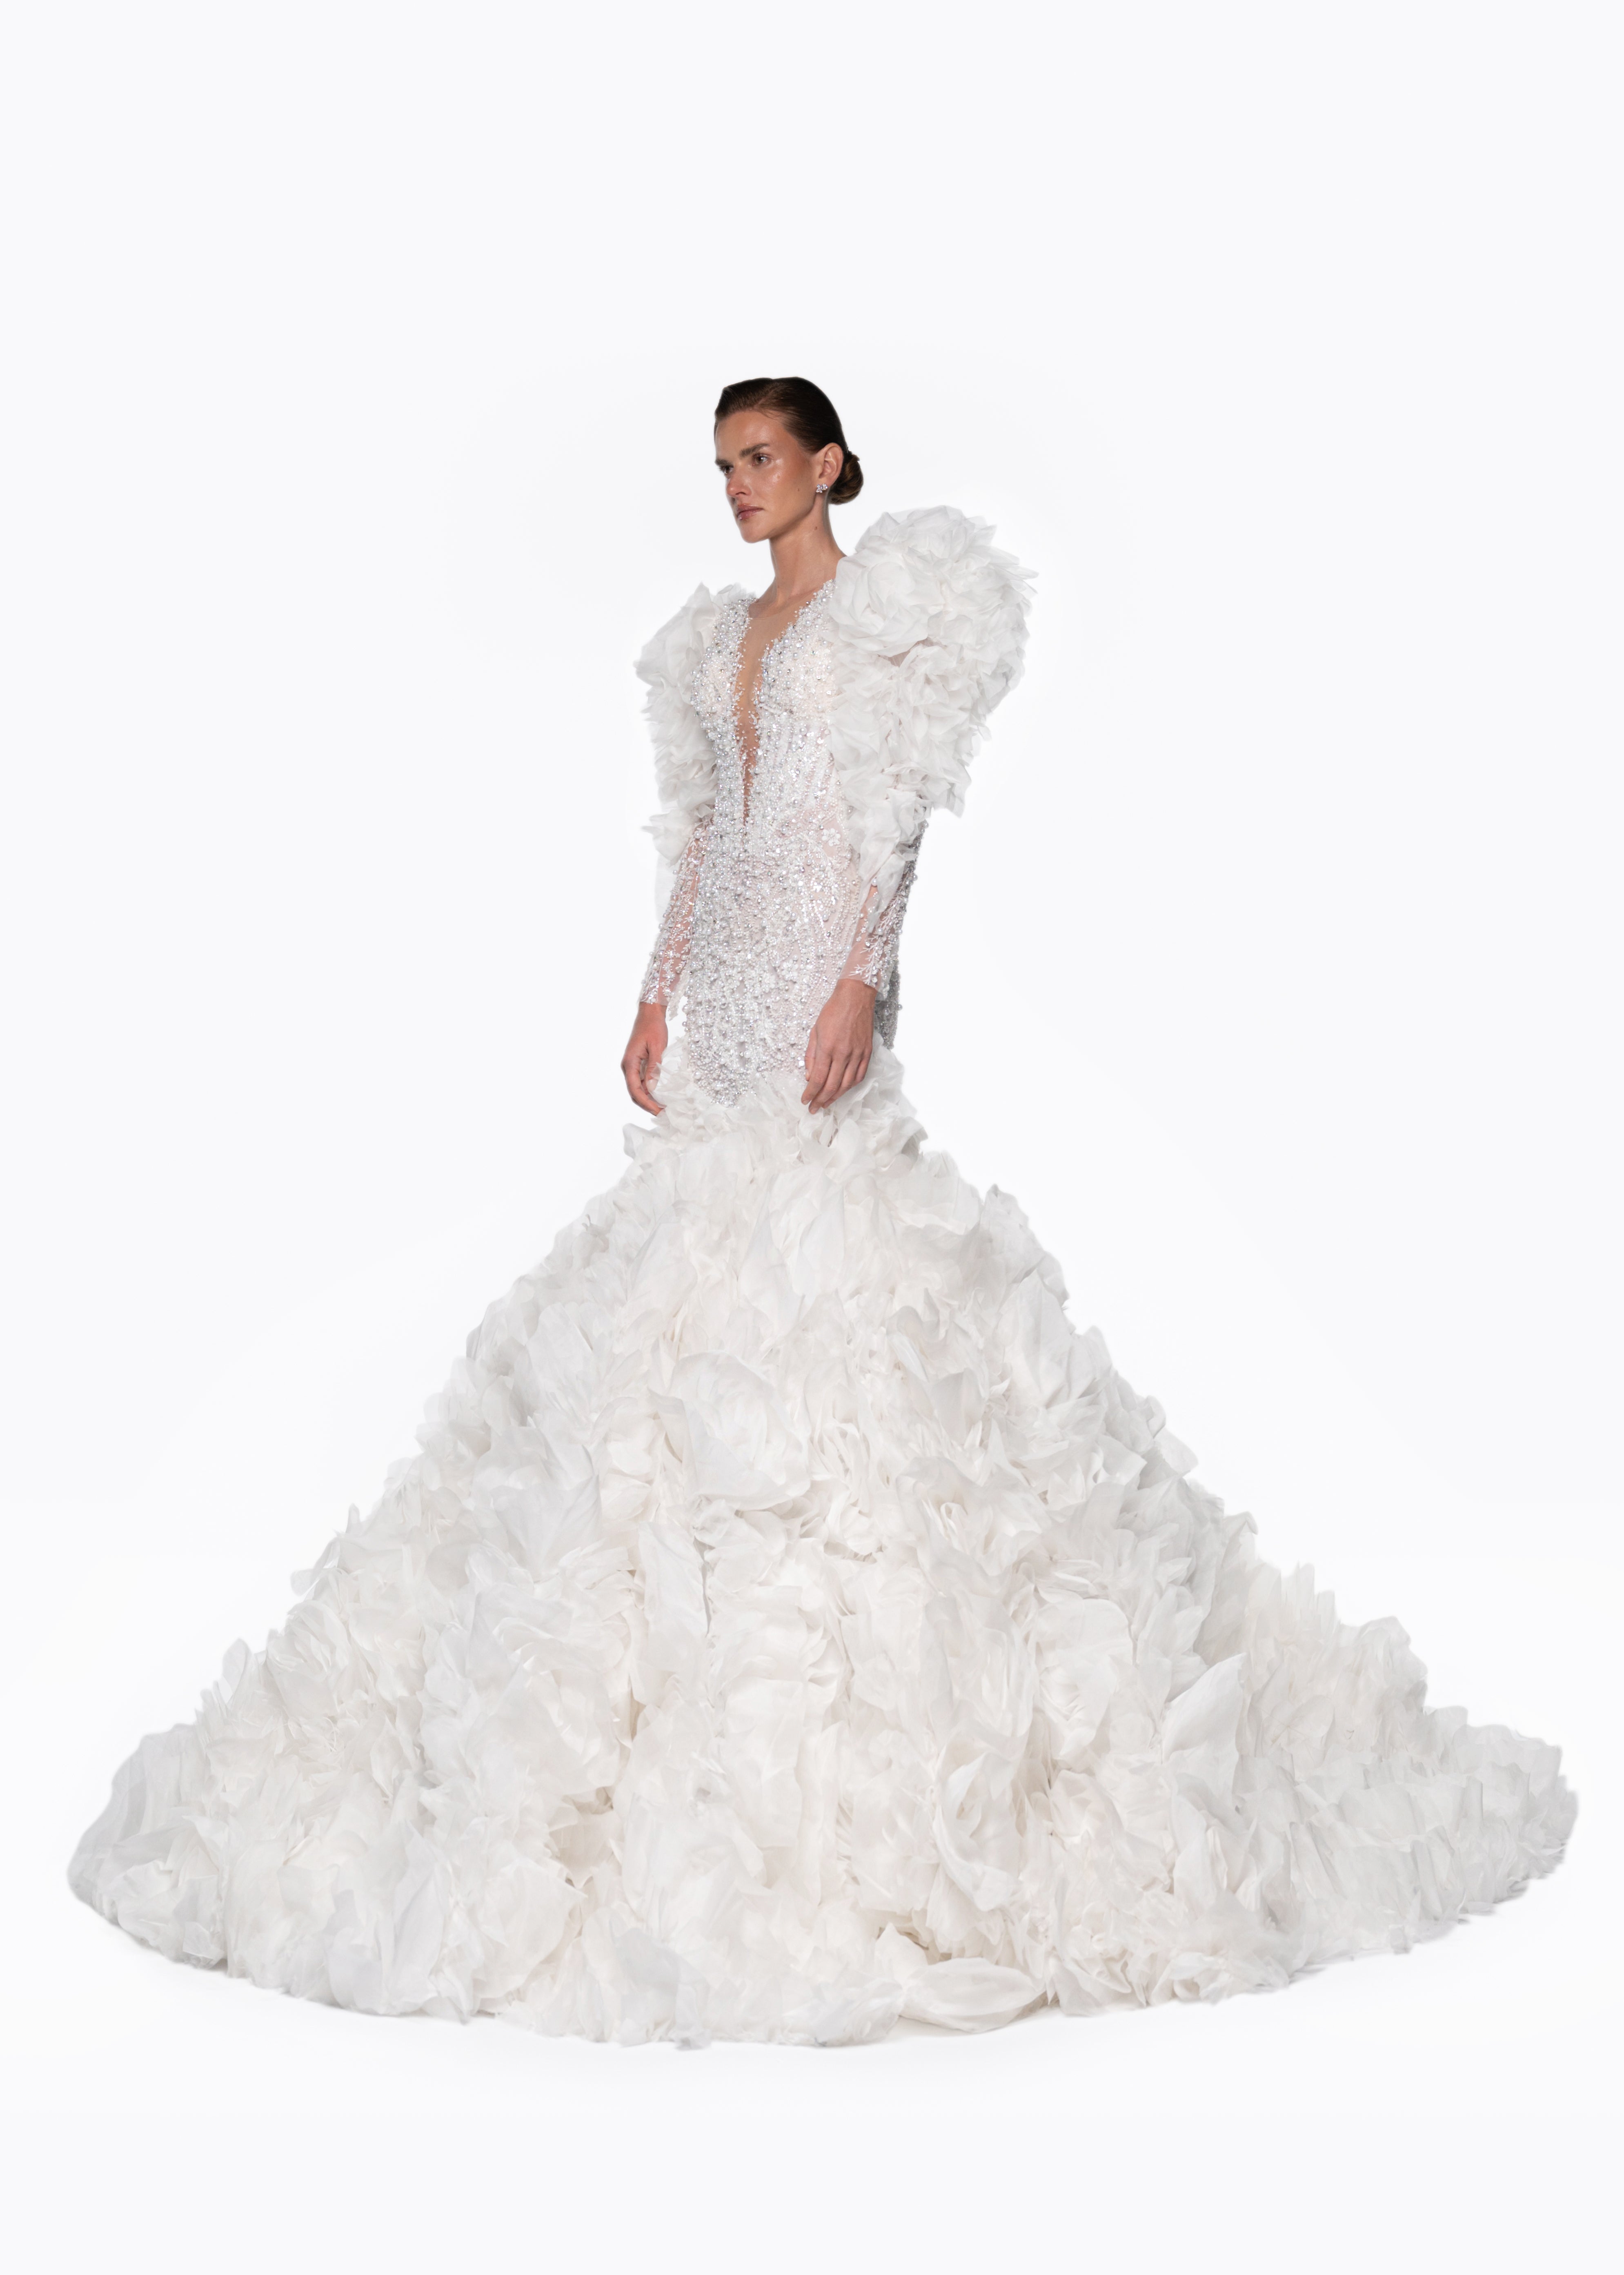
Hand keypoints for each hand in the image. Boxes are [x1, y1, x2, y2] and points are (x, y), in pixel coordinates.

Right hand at [622, 1002, 668, 1112]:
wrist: (650, 1013)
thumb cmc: (653, 1026)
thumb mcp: (657, 1047)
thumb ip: (654, 1067)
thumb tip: (653, 1088)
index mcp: (630, 1063)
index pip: (635, 1090)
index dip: (646, 1103)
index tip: (658, 1111)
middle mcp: (628, 1066)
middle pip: (635, 1092)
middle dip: (648, 1105)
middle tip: (663, 1113)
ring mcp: (633, 1065)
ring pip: (638, 1088)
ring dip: (649, 1099)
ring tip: (664, 1107)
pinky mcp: (638, 1063)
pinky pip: (642, 1081)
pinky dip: (650, 1090)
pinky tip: (661, 1095)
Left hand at [802, 977, 874, 1112]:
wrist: (855, 997)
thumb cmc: (832, 1011)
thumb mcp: (815, 1031)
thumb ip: (811, 1055)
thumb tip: (810, 1076)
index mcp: (827, 1047)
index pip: (818, 1078)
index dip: (811, 1093)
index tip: (805, 1101)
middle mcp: (843, 1053)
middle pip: (832, 1086)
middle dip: (821, 1100)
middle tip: (814, 1109)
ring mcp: (857, 1054)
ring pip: (846, 1084)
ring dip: (835, 1097)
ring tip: (826, 1103)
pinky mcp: (867, 1052)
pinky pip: (859, 1076)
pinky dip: (850, 1087)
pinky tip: (843, 1091)